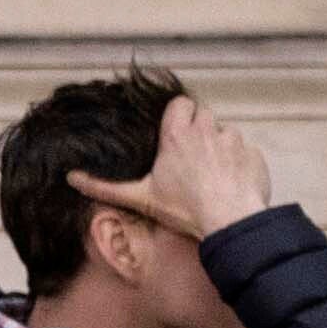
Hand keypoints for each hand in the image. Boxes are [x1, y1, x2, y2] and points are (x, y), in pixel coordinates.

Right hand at [68, 89, 281, 249]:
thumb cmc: (186, 209)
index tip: (177, 134)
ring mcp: (234, 141)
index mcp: (178, 133)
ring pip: (227, 132)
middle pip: (204, 115)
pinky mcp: (255, 156)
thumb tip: (72, 179)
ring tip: (215, 171)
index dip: (180, 116)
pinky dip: (242, 162)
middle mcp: (207, 130)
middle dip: (200, 130)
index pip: (181, 104)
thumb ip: (106, 186)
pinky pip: (248, 151)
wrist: (231, 223)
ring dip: (222, 145)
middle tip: (194, 156)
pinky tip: (234, 181)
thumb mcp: (141, 197)